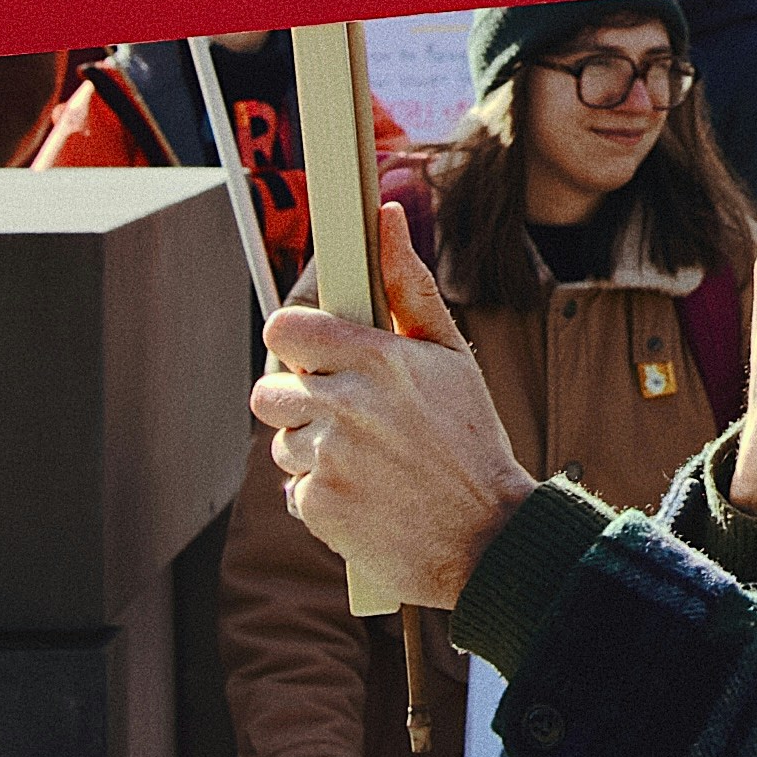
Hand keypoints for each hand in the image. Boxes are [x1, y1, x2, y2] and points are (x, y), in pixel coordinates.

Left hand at [255, 205, 536, 611]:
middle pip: (268, 390)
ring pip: (281, 443)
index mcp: (379, 359)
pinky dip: (321, 496)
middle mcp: (347, 404)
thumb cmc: (471, 442)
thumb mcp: (452, 357)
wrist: (488, 539)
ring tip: (367, 463)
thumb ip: (411, 286)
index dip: (294, 342)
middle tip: (346, 419)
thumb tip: (387, 217)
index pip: (284, 328)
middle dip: (300, 403)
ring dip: (312, 452)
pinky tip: (365, 497)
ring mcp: (328, 458)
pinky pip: (292, 491)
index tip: (313, 357)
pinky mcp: (317, 506)